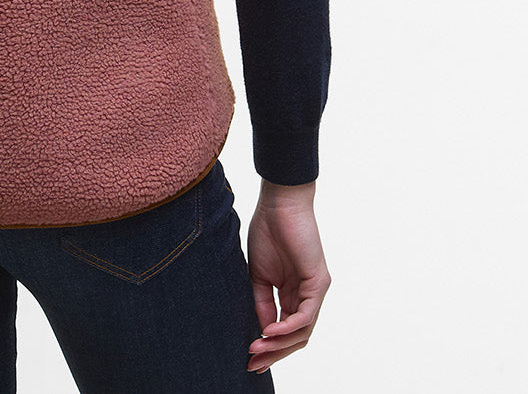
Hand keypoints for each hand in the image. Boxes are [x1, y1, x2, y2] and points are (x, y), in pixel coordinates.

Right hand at [245, 180, 330, 374]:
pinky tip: (270, 331)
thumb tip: (263, 331)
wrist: (278, 203)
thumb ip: (262, 302)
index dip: (268, 347)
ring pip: (303, 332)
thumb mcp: (258, 273)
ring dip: (279, 345)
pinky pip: (306, 315)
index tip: (248, 358)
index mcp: (293, 294)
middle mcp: (307, 296)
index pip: (286, 330)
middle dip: (274, 354)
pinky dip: (288, 327)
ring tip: (256, 350)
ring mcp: (315, 290)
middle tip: (252, 365)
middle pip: (297, 338)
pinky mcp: (318, 282)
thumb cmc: (267, 230)